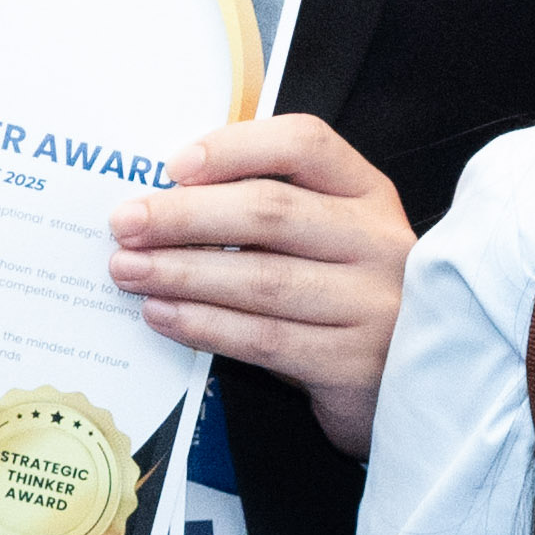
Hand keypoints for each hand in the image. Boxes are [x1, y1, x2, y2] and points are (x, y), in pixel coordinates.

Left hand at [113, 112, 414, 452]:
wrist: (410, 390)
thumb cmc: (344, 301)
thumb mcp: (328, 241)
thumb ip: (273, 212)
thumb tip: (165, 197)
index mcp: (369, 195)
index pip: (304, 145)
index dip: (234, 148)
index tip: (172, 167)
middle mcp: (379, 243)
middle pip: (271, 212)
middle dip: (185, 216)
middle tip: (125, 224)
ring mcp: (373, 306)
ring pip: (261, 280)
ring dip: (183, 273)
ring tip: (127, 271)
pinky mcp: (353, 365)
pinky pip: (264, 339)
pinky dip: (204, 325)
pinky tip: (163, 315)